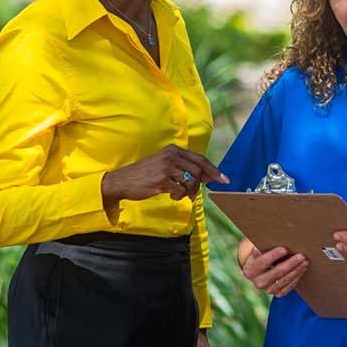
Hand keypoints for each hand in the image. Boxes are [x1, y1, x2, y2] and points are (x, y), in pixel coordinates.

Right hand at [102, 144, 227, 204]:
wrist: (122, 181)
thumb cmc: (146, 175)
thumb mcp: (166, 166)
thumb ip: (185, 168)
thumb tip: (209, 176)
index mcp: (174, 150)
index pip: (201, 159)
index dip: (214, 170)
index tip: (224, 180)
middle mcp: (171, 155)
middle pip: (198, 171)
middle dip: (199, 186)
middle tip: (192, 194)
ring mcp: (166, 167)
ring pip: (191, 182)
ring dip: (188, 192)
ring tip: (178, 195)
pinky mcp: (161, 179)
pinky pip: (180, 191)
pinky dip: (179, 196)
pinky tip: (170, 195)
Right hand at [239, 238, 307, 297]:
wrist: (261, 269)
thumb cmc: (261, 254)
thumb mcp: (258, 248)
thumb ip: (263, 245)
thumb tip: (275, 238)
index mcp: (249, 270)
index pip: (262, 262)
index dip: (273, 255)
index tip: (284, 249)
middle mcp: (257, 282)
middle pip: (276, 273)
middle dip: (290, 264)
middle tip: (301, 256)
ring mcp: (267, 290)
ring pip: (284, 280)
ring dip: (296, 270)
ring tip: (305, 261)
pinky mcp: (277, 293)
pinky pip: (288, 287)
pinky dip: (296, 278)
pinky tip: (302, 269)